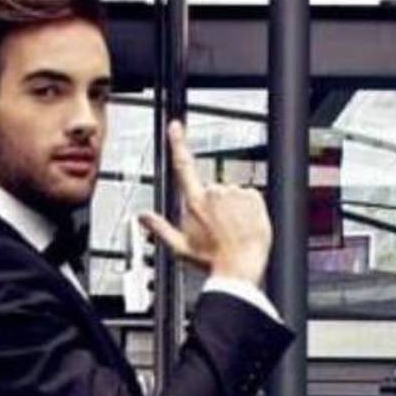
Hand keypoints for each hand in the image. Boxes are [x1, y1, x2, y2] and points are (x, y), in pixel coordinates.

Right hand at [138, 120, 272, 285]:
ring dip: (232, 208)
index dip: (178, 143)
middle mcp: (215, 193)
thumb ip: (159, 228)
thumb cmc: (211, 262)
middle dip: (214, 205)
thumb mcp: (179, 248)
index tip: (176, 127)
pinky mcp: (254, 196)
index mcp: (195, 202)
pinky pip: (249, 196)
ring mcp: (235, 193)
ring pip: (232, 194)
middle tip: (217, 230)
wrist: (240, 268)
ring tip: (232, 230)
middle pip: (212, 189)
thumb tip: (141, 216)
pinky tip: (244, 225)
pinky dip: (248, 209)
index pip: (183, 166)